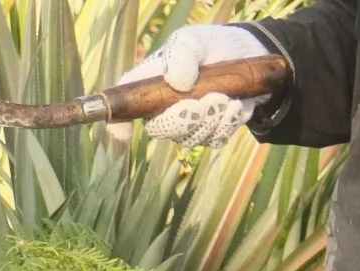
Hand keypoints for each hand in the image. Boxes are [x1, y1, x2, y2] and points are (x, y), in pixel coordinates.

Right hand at [112, 23, 274, 146]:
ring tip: (222, 97)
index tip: (123, 133)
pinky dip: (226, 123)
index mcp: (147, 85)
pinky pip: (215, 139)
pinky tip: (233, 105)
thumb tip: (177, 83)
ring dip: (209, 120)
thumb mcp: (191, 42)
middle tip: (199, 104)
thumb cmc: (206, 48)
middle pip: (159, 129)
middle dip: (180, 121)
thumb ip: (181, 56)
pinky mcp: (212, 132)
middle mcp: (163, 109)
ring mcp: (188, 124)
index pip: (126, 106)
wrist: (241, 58)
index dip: (118, 123)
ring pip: (191, 138)